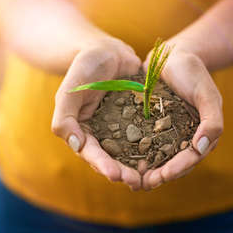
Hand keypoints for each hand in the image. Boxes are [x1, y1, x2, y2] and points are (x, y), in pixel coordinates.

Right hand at [51, 36, 142, 189]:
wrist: (109, 50)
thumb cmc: (85, 67)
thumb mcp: (71, 89)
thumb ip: (66, 116)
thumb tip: (76, 145)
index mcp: (82, 129)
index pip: (90, 153)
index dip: (102, 165)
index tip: (116, 175)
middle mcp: (101, 133)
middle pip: (111, 158)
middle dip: (123, 172)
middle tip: (137, 182)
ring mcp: (121, 127)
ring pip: (130, 152)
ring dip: (139, 165)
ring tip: (152, 177)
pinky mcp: (138, 119)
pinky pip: (146, 135)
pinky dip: (154, 146)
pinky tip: (166, 155)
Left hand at [141, 50, 223, 189]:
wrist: (172, 56)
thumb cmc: (193, 73)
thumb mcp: (206, 94)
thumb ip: (212, 121)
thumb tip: (201, 148)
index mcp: (201, 135)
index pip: (190, 158)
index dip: (177, 169)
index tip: (162, 176)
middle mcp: (183, 138)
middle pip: (172, 163)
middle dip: (158, 175)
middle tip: (142, 184)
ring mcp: (165, 132)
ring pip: (155, 157)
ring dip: (144, 170)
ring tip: (129, 179)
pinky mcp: (149, 125)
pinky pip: (141, 142)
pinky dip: (133, 152)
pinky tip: (119, 159)